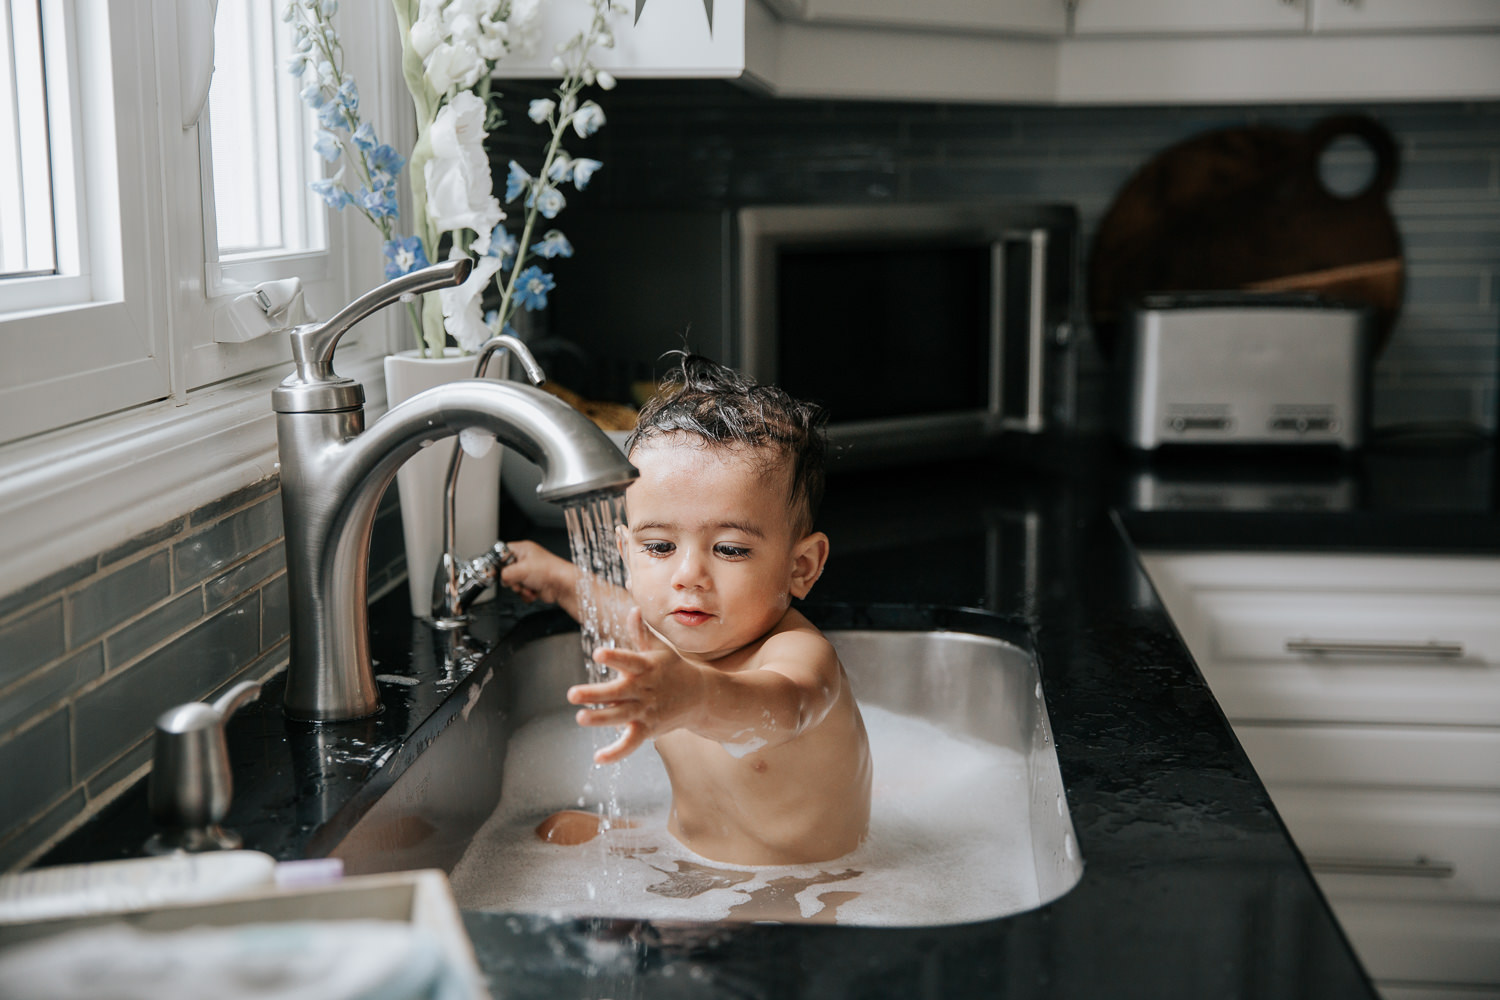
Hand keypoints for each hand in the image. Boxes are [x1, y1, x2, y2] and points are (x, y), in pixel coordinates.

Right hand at [497, 540, 577, 611]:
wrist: (562, 585)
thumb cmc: (550, 571)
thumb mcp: (521, 569)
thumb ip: (505, 573)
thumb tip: (501, 578)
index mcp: (523, 549)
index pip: (502, 552)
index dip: (497, 562)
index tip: (495, 571)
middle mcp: (526, 560)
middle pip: (506, 571)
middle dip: (512, 580)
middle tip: (519, 580)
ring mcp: (529, 573)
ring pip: (513, 583)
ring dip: (520, 589)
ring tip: (528, 587)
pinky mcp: (532, 584)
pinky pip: (520, 591)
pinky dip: (525, 594)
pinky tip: (533, 592)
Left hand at [568, 609, 704, 763]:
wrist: (702, 696)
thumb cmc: (674, 669)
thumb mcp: (660, 649)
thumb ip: (641, 633)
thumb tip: (633, 609)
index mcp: (646, 667)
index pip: (628, 661)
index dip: (614, 657)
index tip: (597, 653)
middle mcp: (644, 690)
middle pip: (617, 693)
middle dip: (595, 695)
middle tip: (572, 694)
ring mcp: (646, 711)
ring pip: (620, 717)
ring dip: (600, 720)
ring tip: (580, 718)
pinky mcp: (647, 729)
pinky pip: (631, 743)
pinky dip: (616, 753)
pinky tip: (598, 758)